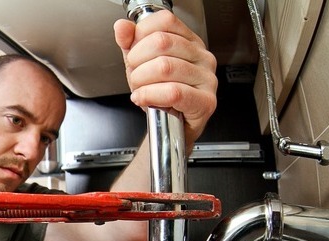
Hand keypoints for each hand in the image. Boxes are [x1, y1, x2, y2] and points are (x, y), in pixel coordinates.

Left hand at [114, 10, 216, 148]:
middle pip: (162, 42)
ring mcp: (207, 79)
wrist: (170, 132)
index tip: (134, 53)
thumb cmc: (161, 99)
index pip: (165, 21)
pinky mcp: (205, 101)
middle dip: (138, 61)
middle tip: (135, 76)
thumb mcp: (141, 67)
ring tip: (140, 90)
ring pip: (165, 67)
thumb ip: (131, 45)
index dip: (141, 36)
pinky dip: (151, 95)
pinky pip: (173, 92)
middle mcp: (202, 57)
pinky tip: (143, 99)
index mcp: (190, 42)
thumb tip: (122, 28)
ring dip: (142, 81)